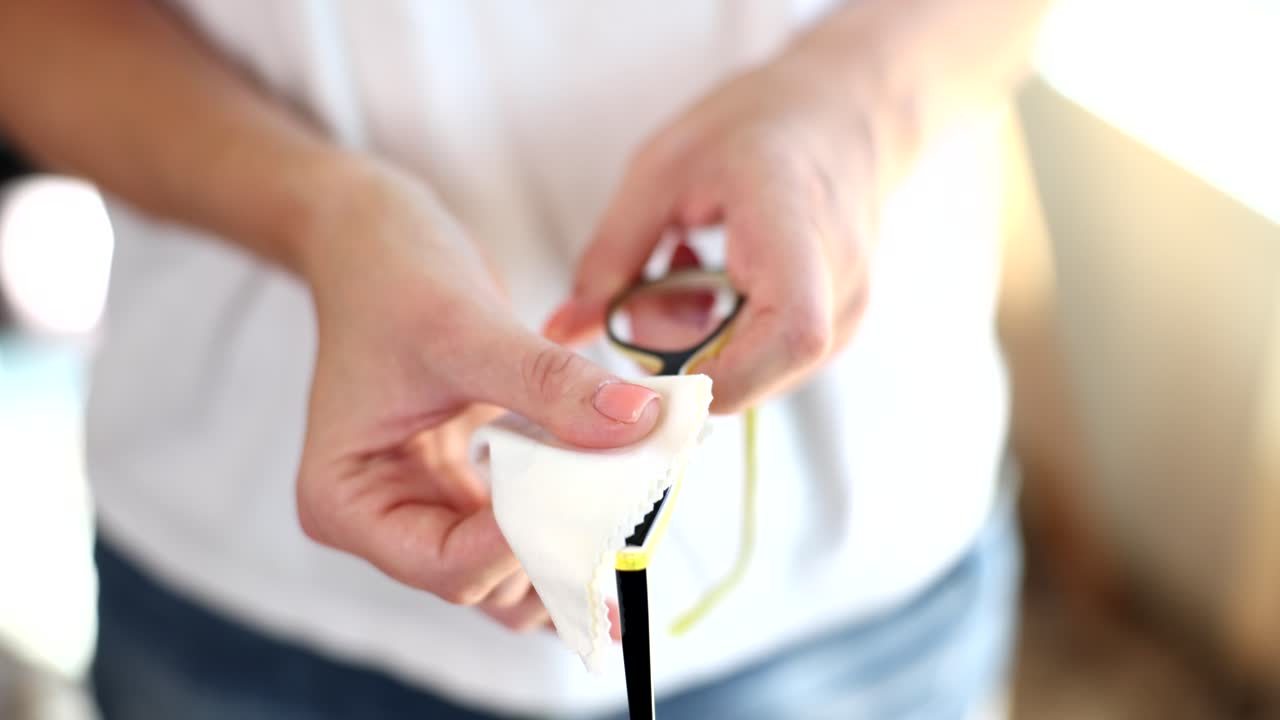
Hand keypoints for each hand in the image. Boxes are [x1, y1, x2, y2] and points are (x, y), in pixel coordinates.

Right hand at [291, 160, 659, 632]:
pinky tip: (624, 476)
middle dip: (561, 549)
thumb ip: (550, 384)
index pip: (446, 566)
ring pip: (519, 568)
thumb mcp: (465, 328)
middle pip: (489, 583)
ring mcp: (433, 506)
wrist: (377, 238)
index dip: (523, 545)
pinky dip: (578, 507)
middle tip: (632, 502)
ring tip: (635, 489)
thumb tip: (636, 424)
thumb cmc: (389, 276)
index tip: (590, 496)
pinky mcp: (474, 486)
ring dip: (579, 537)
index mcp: (347, 503)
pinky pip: (535, 522)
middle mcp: (386, 521)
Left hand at [547, 38, 890, 412]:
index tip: (651, 366)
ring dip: (697, 344)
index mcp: (794, 224)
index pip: (791, 334)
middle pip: (756, 370)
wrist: (846, 111)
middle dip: (680, 354)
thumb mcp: (663, 169)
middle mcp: (837, 280)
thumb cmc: (759, 126)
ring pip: (757, 377)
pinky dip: (722, 338)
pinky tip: (711, 282)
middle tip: (649, 287)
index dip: (721, 376)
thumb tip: (561, 329)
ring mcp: (846, 311)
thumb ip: (612, 253)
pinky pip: (767, 364)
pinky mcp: (837, 329)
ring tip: (684, 269)